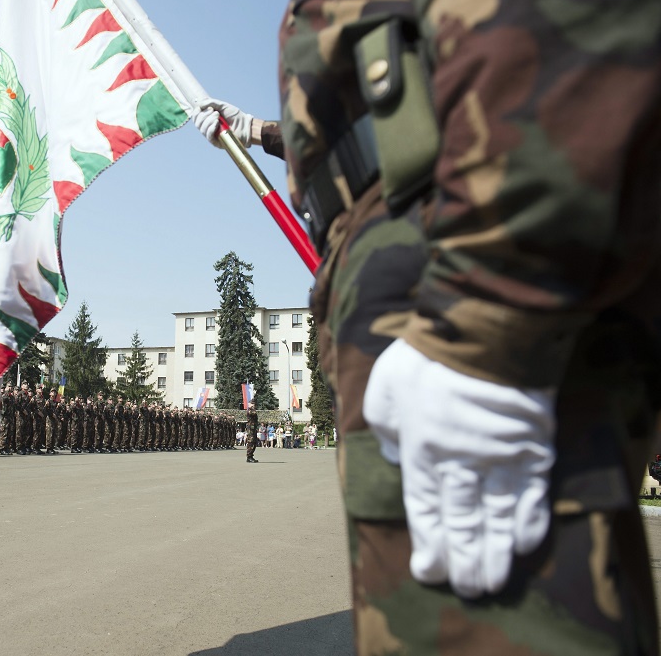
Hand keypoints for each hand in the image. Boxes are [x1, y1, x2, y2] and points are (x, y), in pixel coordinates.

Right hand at [191, 98, 253, 147]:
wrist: (245, 125)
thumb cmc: (235, 116)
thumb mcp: (222, 106)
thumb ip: (211, 103)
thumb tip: (198, 104)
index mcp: (207, 120)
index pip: (196, 117)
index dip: (197, 112)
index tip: (206, 107)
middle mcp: (208, 128)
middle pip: (197, 123)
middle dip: (205, 115)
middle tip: (216, 112)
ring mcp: (211, 136)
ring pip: (202, 129)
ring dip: (209, 120)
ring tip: (218, 116)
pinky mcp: (216, 142)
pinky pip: (208, 136)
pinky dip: (211, 128)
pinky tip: (217, 123)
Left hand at [363, 339, 555, 597]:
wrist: (484, 329)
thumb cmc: (424, 357)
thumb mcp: (384, 390)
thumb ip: (385, 429)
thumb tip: (394, 458)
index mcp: (421, 452)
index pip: (425, 510)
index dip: (428, 546)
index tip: (429, 573)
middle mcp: (461, 464)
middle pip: (463, 523)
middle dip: (463, 560)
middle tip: (466, 589)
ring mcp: (501, 458)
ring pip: (498, 518)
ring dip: (496, 554)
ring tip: (493, 583)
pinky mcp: (535, 447)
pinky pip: (534, 494)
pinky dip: (530, 522)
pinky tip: (525, 545)